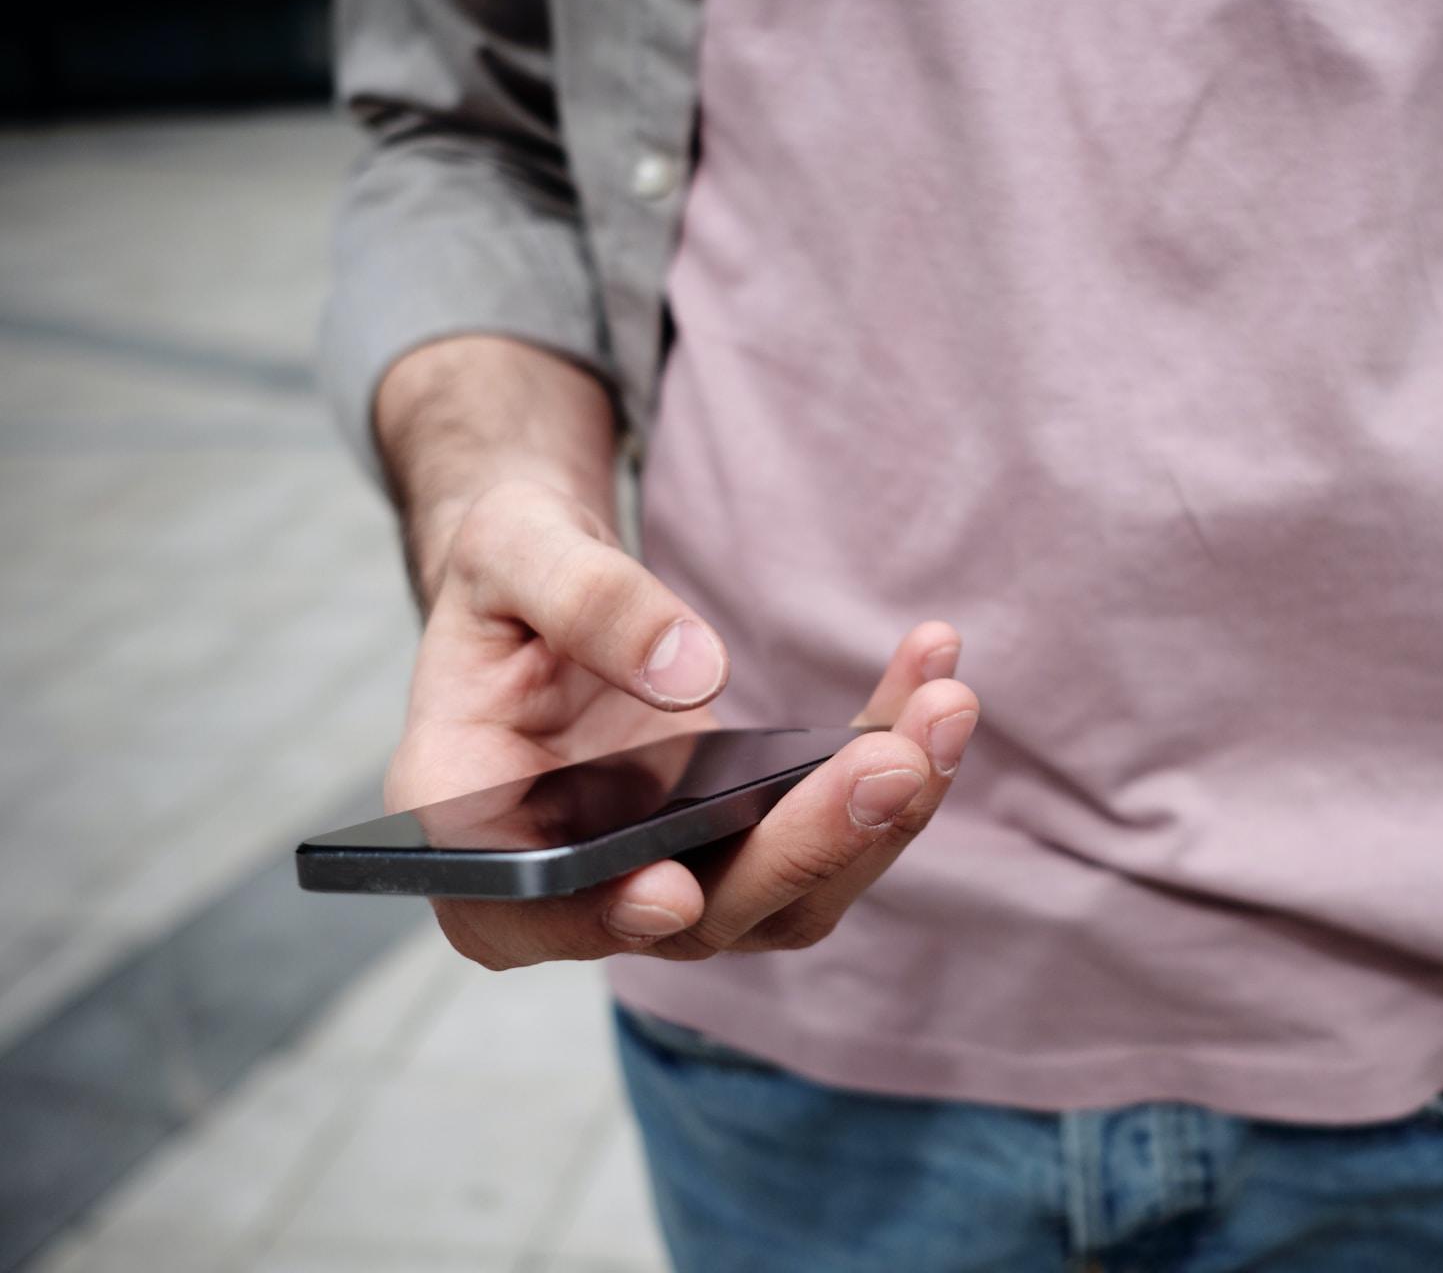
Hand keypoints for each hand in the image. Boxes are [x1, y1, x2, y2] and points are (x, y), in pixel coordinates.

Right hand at [386, 477, 979, 969]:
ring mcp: (676, 878)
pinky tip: (933, 680)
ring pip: (793, 892)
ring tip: (946, 707)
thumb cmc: (508, 581)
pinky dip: (893, 762)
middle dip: (806, 843)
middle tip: (897, 761)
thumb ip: (582, 599)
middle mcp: (582, 885)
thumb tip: (694, 672)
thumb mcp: (510, 549)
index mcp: (477, 831)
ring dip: (882, 815)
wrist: (553, 595)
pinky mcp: (749, 848)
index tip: (675, 889)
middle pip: (702, 911)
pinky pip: (833, 831)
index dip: (601, 913)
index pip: (531, 906)